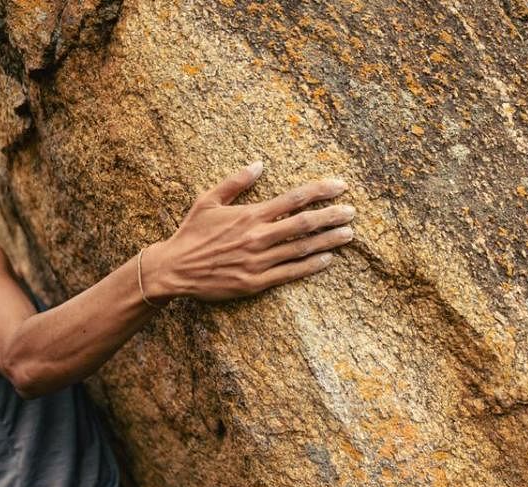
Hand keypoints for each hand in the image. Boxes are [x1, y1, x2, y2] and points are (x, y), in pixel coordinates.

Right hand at [145, 162, 354, 302]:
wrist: (174, 269)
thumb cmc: (191, 233)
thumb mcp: (208, 200)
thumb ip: (236, 183)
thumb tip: (259, 164)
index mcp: (250, 214)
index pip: (294, 198)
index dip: (321, 191)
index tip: (340, 187)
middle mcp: (258, 236)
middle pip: (305, 223)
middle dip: (332, 216)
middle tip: (352, 212)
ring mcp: (259, 261)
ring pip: (302, 248)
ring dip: (328, 240)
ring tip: (348, 234)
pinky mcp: (255, 282)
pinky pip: (290, 273)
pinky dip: (310, 266)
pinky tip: (327, 260)